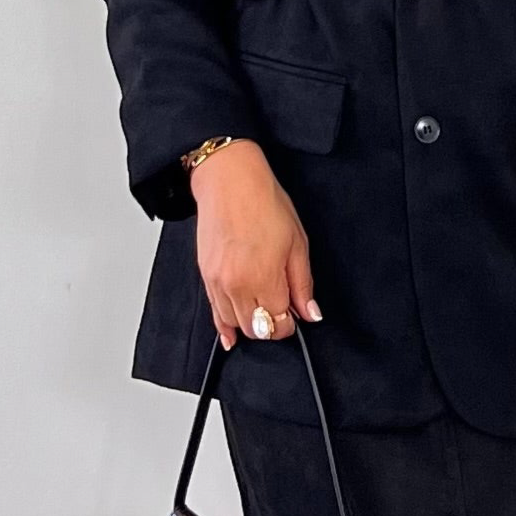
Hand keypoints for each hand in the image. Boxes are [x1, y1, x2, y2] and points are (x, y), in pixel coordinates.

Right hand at [190, 141, 321, 347]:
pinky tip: (231, 335)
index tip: (294, 314)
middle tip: (281, 311)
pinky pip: (214, 313)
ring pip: (235, 324)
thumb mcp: (298, 243)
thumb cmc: (264, 203)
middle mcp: (237, 285)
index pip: (279, 324)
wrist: (228, 180)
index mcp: (264, 278)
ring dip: (251, 324)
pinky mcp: (205, 276)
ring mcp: (217, 282)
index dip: (290, 324)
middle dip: (272, 326)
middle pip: (256, 329)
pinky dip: (224, 326)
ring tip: (261, 310)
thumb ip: (302, 284)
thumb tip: (310, 313)